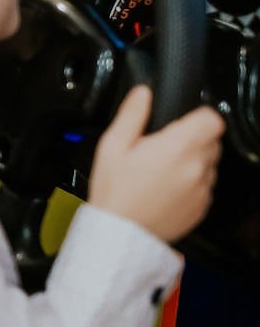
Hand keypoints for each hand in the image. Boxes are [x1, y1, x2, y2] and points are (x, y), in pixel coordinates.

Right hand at [88, 85, 223, 242]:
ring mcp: (202, 189)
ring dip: (193, 161)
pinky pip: (204, 186)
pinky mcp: (202, 207)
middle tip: (163, 147)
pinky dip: (191, 183)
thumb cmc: (115, 191)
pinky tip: (165, 188)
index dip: (199, 115)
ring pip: (209, 164)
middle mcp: (197, 168)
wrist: (120, 233)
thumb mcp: (112, 146)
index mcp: (177, 148)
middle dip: (193, 138)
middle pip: (212, 141)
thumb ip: (131, 115)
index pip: (212, 119)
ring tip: (162, 170)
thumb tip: (142, 93)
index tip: (183, 120)